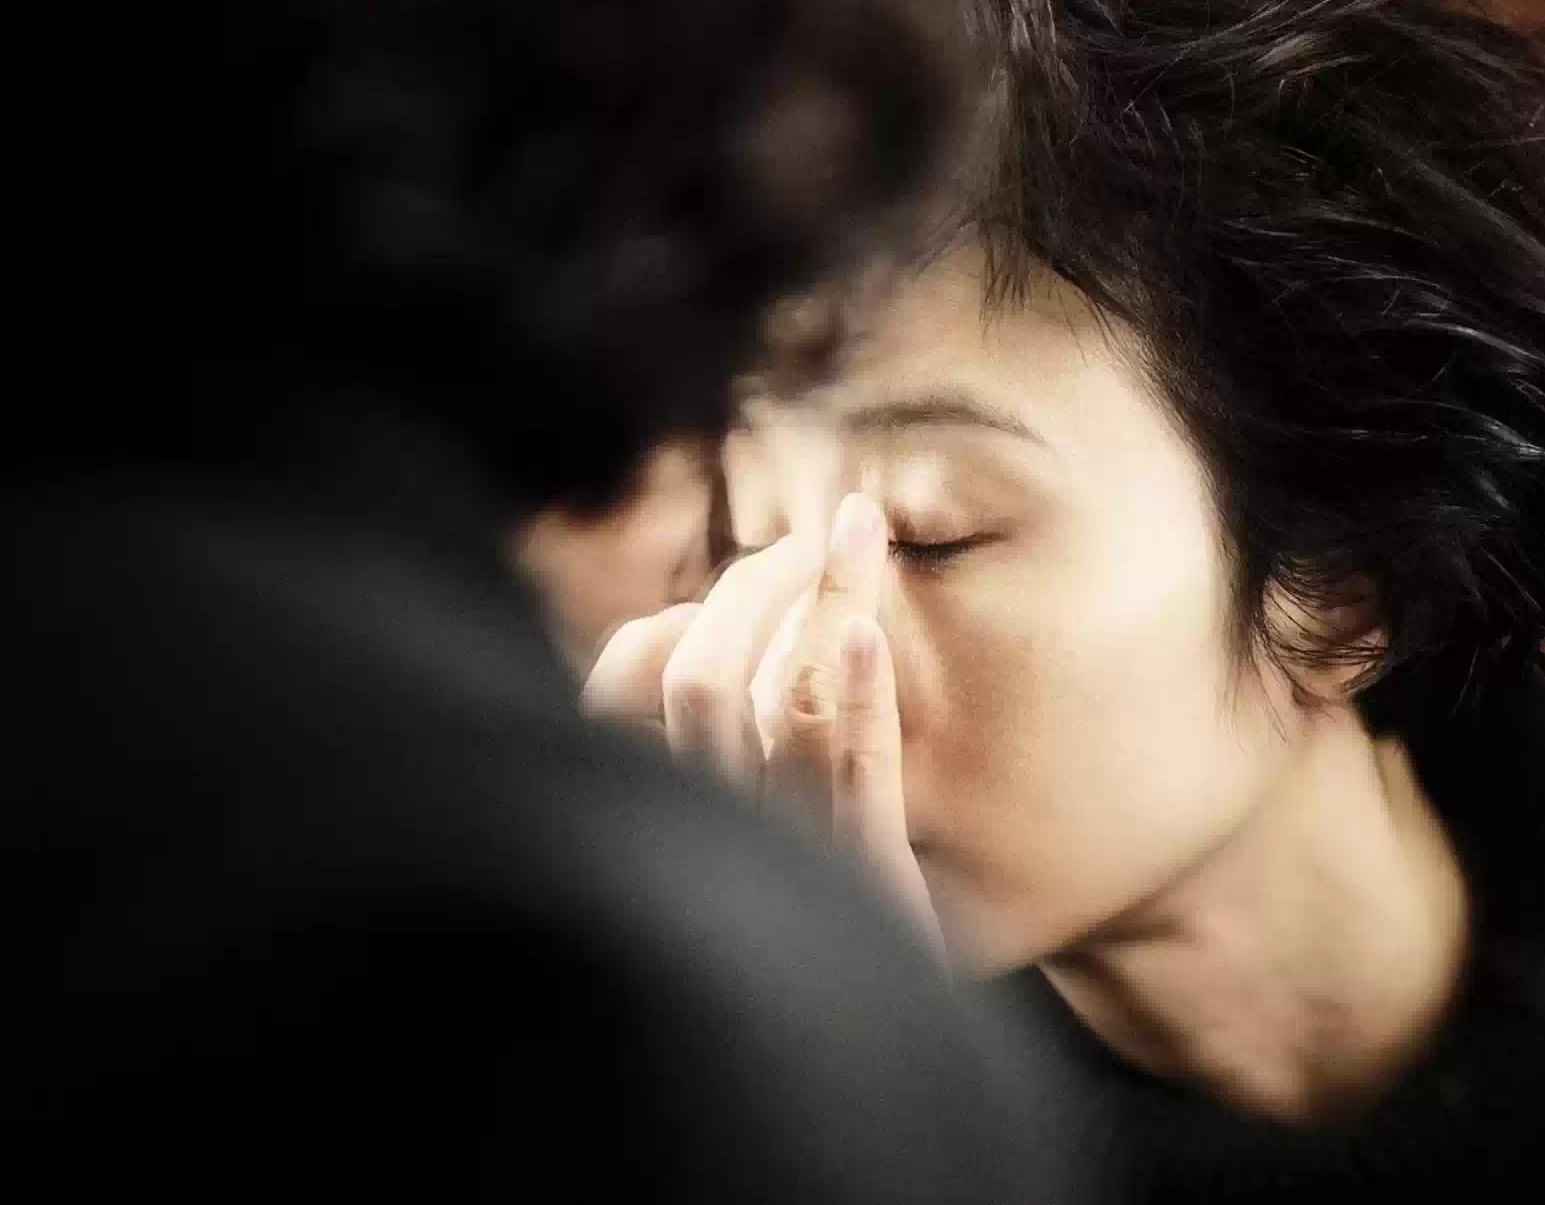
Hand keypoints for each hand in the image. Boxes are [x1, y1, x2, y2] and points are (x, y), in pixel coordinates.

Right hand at [582, 490, 941, 956]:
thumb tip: (703, 631)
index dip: (669, 623)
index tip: (722, 602)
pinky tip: (866, 627)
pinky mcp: (867, 884)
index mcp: (672, 811)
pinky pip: (856, 772)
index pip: (623, 689)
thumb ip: (716, 747)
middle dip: (754, 587)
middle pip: (704, 679)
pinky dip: (860, 693)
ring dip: (820, 599)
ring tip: (857, 533)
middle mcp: (712, 829)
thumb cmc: (801, 933)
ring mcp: (788, 855)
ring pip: (784, 705)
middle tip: (810, 539)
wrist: (871, 1061)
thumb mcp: (742, 837)